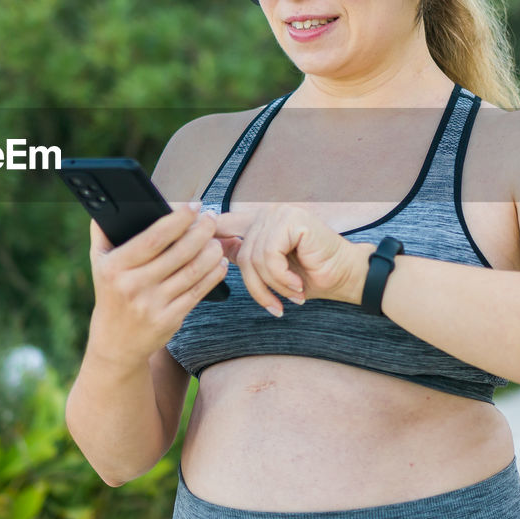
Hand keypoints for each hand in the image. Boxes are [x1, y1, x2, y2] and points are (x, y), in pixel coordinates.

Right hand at [85, 203, 230, 365]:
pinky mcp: (170, 320)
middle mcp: (133, 286)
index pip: (153, 238)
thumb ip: (102, 233)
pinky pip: (197, 292)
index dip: (177, 220)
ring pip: (192, 272)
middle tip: (212, 217)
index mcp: (116, 267)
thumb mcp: (99, 264)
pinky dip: (213, 275)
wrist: (116, 343)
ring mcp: (153, 305)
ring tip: (218, 239)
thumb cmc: (110, 293)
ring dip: (211, 252)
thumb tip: (108, 203)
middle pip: (178, 253)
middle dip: (201, 231)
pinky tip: (219, 263)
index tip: (193, 206)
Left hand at [213, 202, 371, 315]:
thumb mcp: (270, 270)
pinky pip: (270, 256)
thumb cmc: (311, 276)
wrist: (347, 277)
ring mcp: (279, 214)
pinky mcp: (291, 220)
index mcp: (258, 222)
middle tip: (276, 305)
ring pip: (255, 258)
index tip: (172, 220)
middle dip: (257, 287)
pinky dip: (282, 278)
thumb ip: (246, 258)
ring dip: (274, 286)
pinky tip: (298, 285)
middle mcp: (266, 214)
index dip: (198, 226)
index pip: (221, 222)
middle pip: (241, 254)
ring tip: (292, 295)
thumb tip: (211, 253)